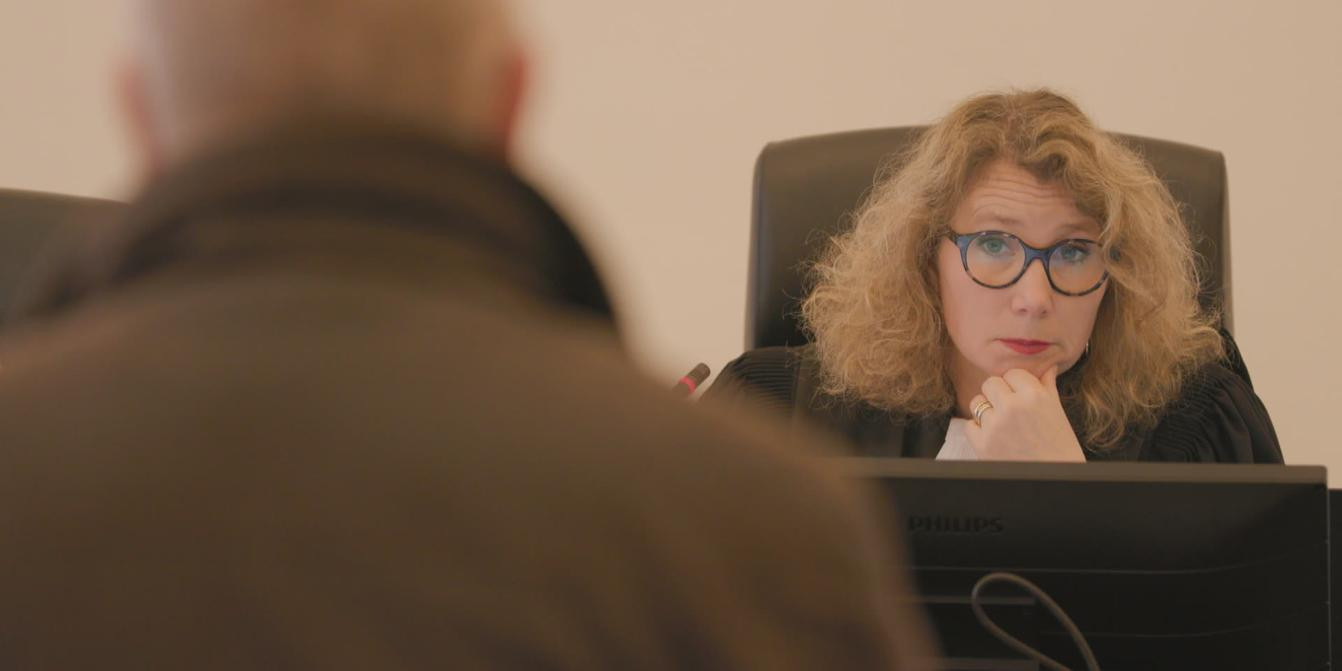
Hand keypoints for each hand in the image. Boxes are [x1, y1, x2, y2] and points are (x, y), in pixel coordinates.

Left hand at [964, 367, 1084, 461]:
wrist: (1054, 478)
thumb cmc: (1059, 445)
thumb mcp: (1057, 411)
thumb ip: (1047, 386)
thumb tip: (1048, 366)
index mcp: (1034, 395)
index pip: (1012, 373)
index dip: (1016, 384)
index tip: (1021, 395)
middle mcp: (1013, 406)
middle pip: (991, 383)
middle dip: (999, 394)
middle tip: (1010, 409)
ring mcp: (995, 425)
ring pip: (977, 402)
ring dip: (986, 410)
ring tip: (1003, 424)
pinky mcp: (982, 443)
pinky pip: (969, 425)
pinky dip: (979, 430)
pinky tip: (995, 437)